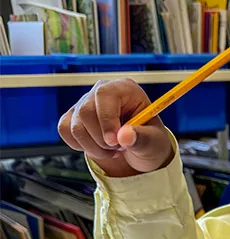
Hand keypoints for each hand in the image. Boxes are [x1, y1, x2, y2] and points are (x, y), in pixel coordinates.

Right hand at [58, 78, 173, 177]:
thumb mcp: (155, 142)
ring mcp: (84, 102)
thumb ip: (142, 138)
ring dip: (94, 147)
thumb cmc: (150, 140)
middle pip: (85, 111)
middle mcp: (102, 91)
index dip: (106, 119)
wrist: (140, 148)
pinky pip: (66, 131)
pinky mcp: (73, 116)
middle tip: (120, 149)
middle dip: (101, 139)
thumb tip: (123, 136)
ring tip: (113, 150)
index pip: (104, 95)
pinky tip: (99, 147)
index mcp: (125, 89)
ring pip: (75, 126)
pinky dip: (82, 146)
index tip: (114, 142)